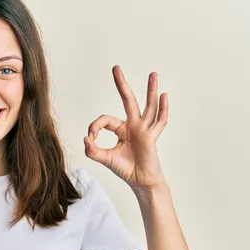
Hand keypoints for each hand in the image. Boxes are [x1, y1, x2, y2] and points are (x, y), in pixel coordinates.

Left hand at [84, 66, 167, 189]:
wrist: (141, 182)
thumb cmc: (125, 169)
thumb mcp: (105, 159)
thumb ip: (93, 150)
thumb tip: (85, 139)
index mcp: (121, 129)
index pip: (105, 119)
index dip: (95, 126)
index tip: (91, 138)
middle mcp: (133, 126)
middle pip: (128, 100)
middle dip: (121, 84)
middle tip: (115, 68)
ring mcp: (144, 130)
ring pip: (148, 106)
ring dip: (150, 90)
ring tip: (153, 74)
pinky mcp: (151, 137)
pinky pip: (159, 122)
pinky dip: (162, 109)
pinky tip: (164, 96)